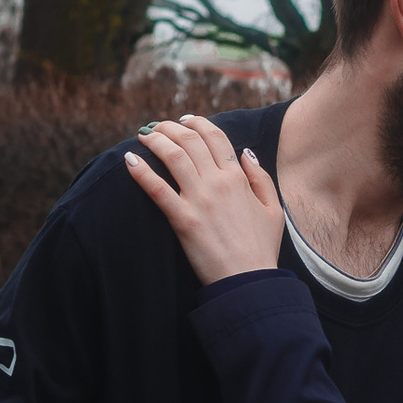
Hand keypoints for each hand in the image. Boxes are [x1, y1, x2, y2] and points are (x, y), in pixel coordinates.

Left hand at [122, 116, 285, 284]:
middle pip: (190, 142)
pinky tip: (130, 160)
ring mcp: (200, 200)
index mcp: (239, 178)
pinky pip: (158, 189)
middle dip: (170, 128)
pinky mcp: (183, 220)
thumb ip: (260, 178)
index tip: (184, 120)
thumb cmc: (261, 248)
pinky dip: (142, 172)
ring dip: (156, 141)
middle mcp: (218, 183)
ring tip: (144, 136)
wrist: (249, 281)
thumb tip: (246, 153)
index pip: (215, 138)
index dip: (198, 123)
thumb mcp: (273, 209)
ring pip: (173, 157)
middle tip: (157, 126)